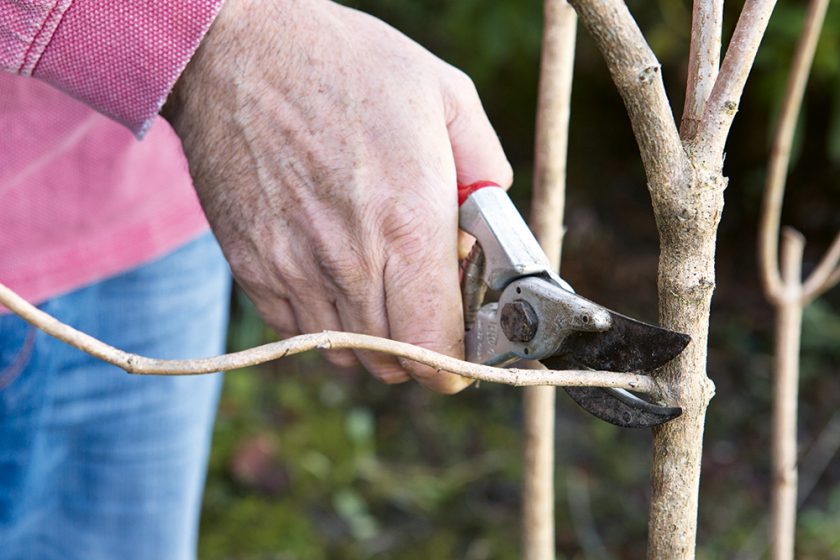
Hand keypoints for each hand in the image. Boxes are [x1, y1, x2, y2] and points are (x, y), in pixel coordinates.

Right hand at [163, 0, 511, 392]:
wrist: (234, 52)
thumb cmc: (344, 65)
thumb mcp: (444, 94)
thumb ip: (485, 165)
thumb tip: (492, 216)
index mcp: (409, 223)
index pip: (436, 346)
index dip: (456, 361)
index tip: (464, 345)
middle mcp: (351, 260)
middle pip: (393, 362)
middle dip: (420, 348)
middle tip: (426, 307)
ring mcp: (295, 269)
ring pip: (345, 352)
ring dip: (372, 336)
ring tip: (379, 285)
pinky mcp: (254, 268)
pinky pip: (297, 329)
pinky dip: (324, 319)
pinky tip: (333, 272)